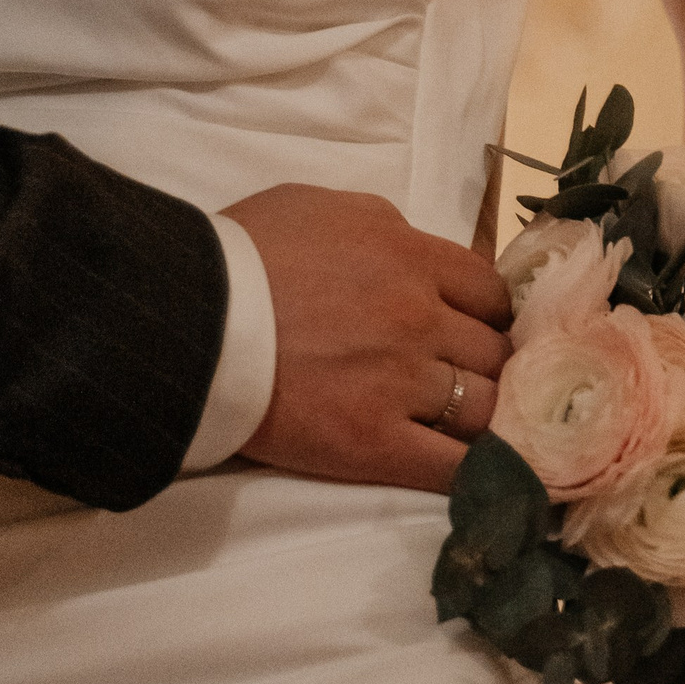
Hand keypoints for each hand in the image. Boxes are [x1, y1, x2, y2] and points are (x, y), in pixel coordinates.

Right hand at [224, 184, 511, 492]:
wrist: (190, 315)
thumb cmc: (242, 252)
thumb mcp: (319, 206)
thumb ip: (381, 226)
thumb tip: (414, 251)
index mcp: (408, 255)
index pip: (490, 291)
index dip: (487, 314)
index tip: (474, 329)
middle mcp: (419, 317)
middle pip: (494, 353)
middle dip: (485, 366)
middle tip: (466, 380)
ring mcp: (401, 383)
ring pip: (485, 411)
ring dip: (480, 420)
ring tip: (462, 429)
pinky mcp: (374, 443)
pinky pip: (452, 467)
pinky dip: (474, 473)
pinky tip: (476, 476)